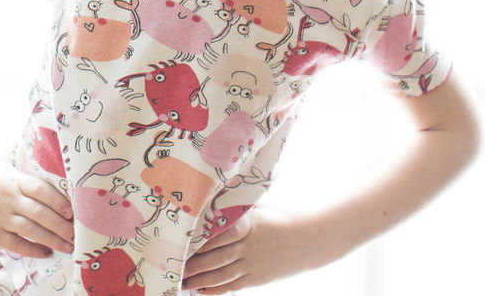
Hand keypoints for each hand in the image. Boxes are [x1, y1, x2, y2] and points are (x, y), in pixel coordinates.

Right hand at [0, 160, 74, 258]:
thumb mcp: (2, 160)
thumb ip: (22, 159)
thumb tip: (42, 142)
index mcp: (14, 180)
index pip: (42, 191)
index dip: (59, 202)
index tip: (73, 210)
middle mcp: (10, 199)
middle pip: (41, 214)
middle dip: (62, 226)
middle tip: (77, 233)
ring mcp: (1, 217)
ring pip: (32, 231)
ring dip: (52, 239)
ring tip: (68, 245)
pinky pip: (16, 244)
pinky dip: (33, 249)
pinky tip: (46, 252)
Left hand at [180, 205, 338, 294]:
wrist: (313, 239)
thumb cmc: (283, 217)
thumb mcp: (261, 206)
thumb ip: (238, 206)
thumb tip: (213, 197)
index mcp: (248, 224)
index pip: (217, 234)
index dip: (198, 240)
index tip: (179, 240)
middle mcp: (248, 246)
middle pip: (214, 257)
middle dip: (191, 263)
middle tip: (171, 265)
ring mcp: (253, 264)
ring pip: (221, 275)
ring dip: (199, 279)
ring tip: (181, 280)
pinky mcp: (258, 278)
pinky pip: (233, 286)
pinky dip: (216, 289)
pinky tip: (202, 290)